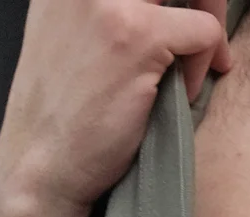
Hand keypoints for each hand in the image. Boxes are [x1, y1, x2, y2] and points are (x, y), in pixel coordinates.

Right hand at [0, 0, 232, 215]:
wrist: (44, 166)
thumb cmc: (68, 115)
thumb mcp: (79, 39)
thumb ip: (116, 12)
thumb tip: (176, 7)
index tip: (185, 17)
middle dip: (205, 5)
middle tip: (204, 42)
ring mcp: (109, 3)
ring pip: (196, 1)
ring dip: (202, 40)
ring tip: (182, 81)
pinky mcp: (137, 36)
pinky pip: (205, 32)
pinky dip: (202, 67)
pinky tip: (178, 96)